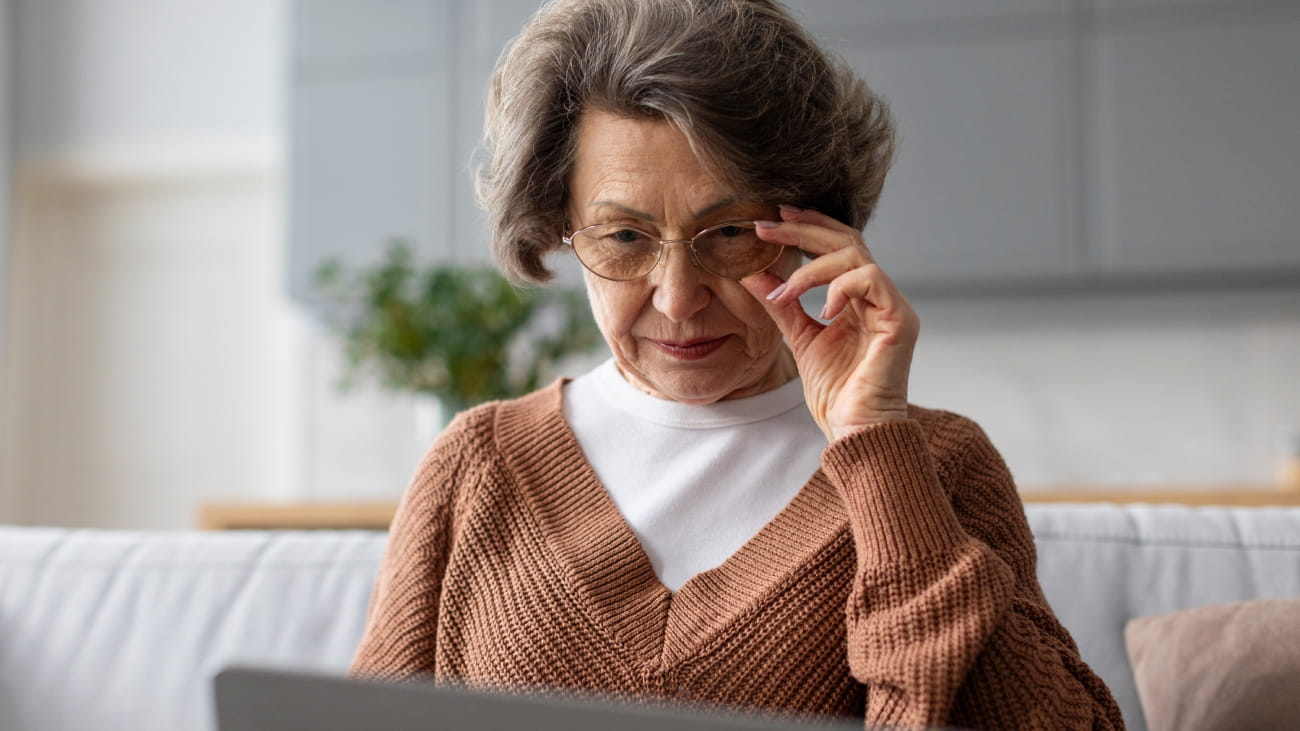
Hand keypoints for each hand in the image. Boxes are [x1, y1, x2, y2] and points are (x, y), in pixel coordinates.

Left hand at [741, 205, 919, 442]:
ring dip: (812, 268)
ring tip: (784, 292)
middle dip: (804, 229)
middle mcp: (880, 297)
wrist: (856, 431)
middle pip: (848, 240)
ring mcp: (893, 307)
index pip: (838, 247)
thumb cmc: (836, 394)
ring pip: (856, 257)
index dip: (808, 227)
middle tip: (767, 226)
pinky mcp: (900, 320)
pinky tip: (821, 311)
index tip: (773, 219)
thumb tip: (751, 274)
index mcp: (860, 299)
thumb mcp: (799, 340)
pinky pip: (871, 280)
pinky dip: (839, 288)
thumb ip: (782, 306)